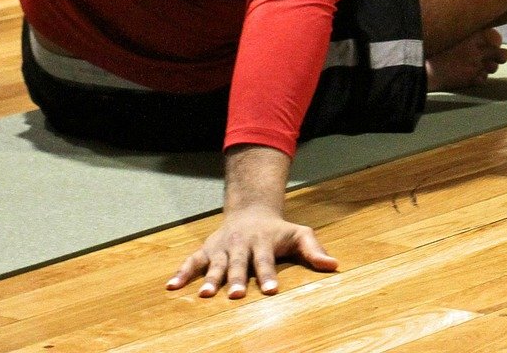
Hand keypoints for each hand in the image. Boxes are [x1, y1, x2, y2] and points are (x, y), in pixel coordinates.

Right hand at [167, 208, 337, 298]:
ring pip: (215, 264)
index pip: (267, 261)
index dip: (269, 275)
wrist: (250, 210)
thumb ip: (314, 250)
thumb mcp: (299, 234)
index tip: (271, 291)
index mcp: (263, 242)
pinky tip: (171, 287)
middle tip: (234, 295)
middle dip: (235, 279)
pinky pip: (192, 261)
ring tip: (204, 295)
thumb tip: (334, 265)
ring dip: (209, 279)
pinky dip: (181, 273)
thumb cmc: (277, 229)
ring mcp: (222, 247)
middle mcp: (241, 244)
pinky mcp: (207, 250)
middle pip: (238, 264)